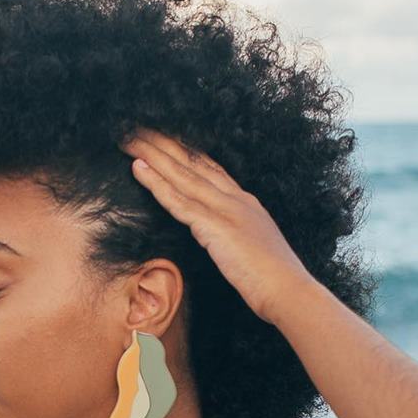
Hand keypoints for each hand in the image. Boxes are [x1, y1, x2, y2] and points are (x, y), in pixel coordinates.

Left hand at [119, 127, 321, 324]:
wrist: (289, 291)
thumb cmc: (273, 281)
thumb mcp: (253, 250)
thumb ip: (235, 238)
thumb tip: (221, 240)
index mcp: (245, 202)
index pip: (209, 167)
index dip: (184, 150)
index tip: (163, 136)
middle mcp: (234, 198)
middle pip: (192, 162)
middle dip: (163, 142)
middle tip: (136, 125)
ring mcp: (225, 210)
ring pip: (181, 174)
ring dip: (152, 153)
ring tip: (128, 137)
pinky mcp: (214, 227)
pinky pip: (178, 200)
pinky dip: (156, 182)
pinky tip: (137, 167)